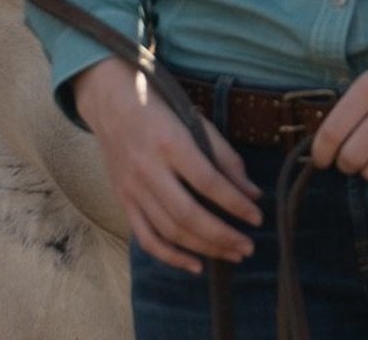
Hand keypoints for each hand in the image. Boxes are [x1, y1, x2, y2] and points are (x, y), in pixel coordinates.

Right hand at [76, 60, 259, 271]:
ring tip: (232, 254)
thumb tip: (252, 194)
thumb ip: (225, 157)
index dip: (235, 204)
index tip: (257, 218)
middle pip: (188, 215)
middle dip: (223, 236)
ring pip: (169, 230)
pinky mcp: (123, 200)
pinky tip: (196, 265)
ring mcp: (132, 189)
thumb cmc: (159, 108)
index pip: (208, 182)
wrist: (110, 102)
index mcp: (170, 143)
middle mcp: (148, 169)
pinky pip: (146, 237)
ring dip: (204, 248)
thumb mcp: (195, 121)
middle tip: (248, 247)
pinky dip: (171, 256)